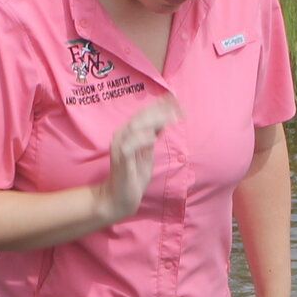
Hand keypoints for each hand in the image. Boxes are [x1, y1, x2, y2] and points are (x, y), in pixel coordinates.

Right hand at [97, 99, 181, 223]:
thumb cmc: (134, 175)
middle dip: (159, 110)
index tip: (176, 99)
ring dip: (153, 121)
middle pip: (140, 117)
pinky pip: (129, 145)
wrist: (121, 197)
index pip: (143, 114)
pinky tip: (153, 137)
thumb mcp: (147, 153)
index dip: (159, 106)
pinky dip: (141, 139)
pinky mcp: (119, 159)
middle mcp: (122, 136)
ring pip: (134, 127)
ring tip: (169, 118)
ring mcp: (119, 146)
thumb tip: (163, 122)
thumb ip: (151, 138)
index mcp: (128, 133)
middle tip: (177, 107)